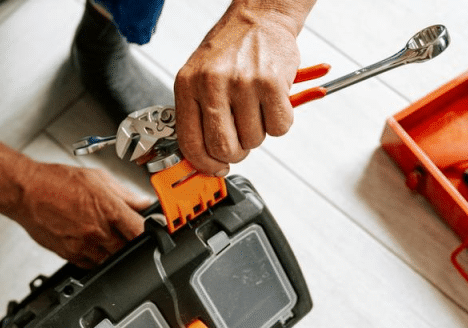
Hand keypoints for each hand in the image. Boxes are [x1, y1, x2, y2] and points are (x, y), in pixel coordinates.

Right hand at [12, 162, 151, 267]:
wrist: (26, 192)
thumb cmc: (56, 182)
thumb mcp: (97, 178)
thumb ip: (124, 193)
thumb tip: (144, 202)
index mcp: (108, 210)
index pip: (141, 231)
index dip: (151, 233)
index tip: (154, 232)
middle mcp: (97, 231)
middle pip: (128, 250)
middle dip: (132, 244)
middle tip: (128, 235)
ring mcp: (83, 246)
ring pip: (111, 261)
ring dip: (114, 252)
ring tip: (108, 238)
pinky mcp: (69, 255)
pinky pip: (91, 265)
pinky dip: (97, 258)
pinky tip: (93, 244)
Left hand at [174, 5, 302, 175]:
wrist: (259, 18)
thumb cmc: (229, 51)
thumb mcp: (198, 79)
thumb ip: (197, 117)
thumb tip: (202, 160)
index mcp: (188, 85)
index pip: (191, 142)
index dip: (204, 164)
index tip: (215, 168)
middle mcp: (212, 83)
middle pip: (224, 148)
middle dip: (235, 153)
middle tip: (240, 141)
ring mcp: (243, 83)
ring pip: (254, 141)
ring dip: (258, 133)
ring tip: (255, 108)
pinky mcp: (272, 84)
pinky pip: (279, 127)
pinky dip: (279, 122)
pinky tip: (271, 103)